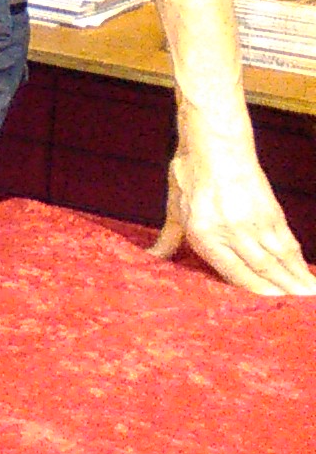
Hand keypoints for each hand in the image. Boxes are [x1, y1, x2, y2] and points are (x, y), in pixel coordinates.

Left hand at [154, 147, 315, 296]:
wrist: (215, 143)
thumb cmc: (189, 175)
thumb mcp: (175, 208)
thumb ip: (169, 238)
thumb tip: (153, 258)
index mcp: (204, 233)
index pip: (232, 271)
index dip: (255, 291)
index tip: (270, 307)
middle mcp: (231, 231)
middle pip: (262, 269)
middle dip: (281, 292)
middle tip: (297, 310)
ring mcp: (253, 221)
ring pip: (279, 258)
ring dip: (296, 280)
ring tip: (309, 298)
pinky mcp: (271, 211)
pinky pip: (287, 242)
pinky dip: (298, 260)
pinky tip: (307, 274)